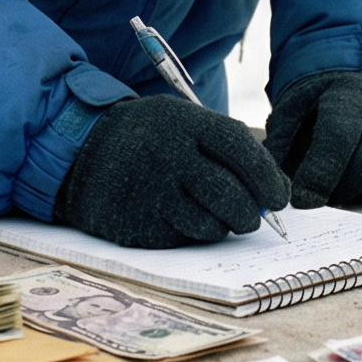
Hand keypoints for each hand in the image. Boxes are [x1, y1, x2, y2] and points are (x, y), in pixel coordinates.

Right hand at [52, 96, 289, 248]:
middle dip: (251, 214)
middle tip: (252, 217)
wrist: (81, 152)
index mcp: (183, 122)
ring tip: (208, 212)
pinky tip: (174, 215)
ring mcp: (150, 192)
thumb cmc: (148, 139)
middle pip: (232, 196)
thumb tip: (275, 193)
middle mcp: (167, 155)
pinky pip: (183, 239)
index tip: (280, 197)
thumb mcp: (182, 123)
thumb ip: (226, 150)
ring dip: (220, 226)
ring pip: (212, 226)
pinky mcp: (136, 224)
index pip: (241, 150)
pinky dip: (190, 233)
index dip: (268, 177)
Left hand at [265, 73, 361, 207]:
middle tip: (313, 196)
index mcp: (352, 98)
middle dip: (334, 190)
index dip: (319, 173)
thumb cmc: (326, 106)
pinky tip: (359, 184)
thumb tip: (271, 181)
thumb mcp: (297, 107)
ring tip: (335, 184)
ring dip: (353, 196)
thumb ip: (280, 139)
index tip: (300, 202)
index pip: (339, 138)